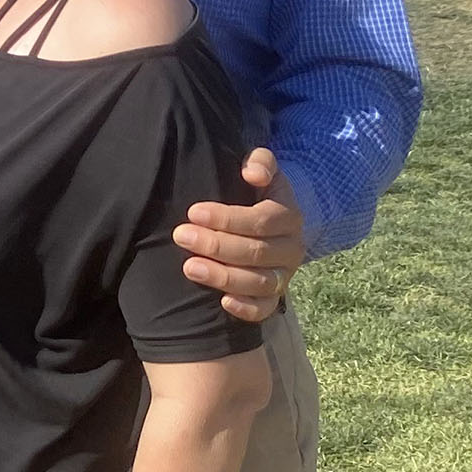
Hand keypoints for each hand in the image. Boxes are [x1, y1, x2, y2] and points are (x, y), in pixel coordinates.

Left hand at [175, 147, 304, 323]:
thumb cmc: (253, 194)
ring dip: (222, 276)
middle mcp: (291, 248)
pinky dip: (246, 308)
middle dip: (215, 245)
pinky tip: (223, 302)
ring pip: (258, 282)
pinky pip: (265, 309)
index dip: (227, 218)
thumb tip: (252, 172)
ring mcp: (283, 275)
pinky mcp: (273, 297)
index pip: (261, 220)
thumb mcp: (259, 170)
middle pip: (256, 252)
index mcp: (288, 216)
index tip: (193, 212)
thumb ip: (260, 162)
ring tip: (188, 267)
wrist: (266, 224)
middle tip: (180, 236)